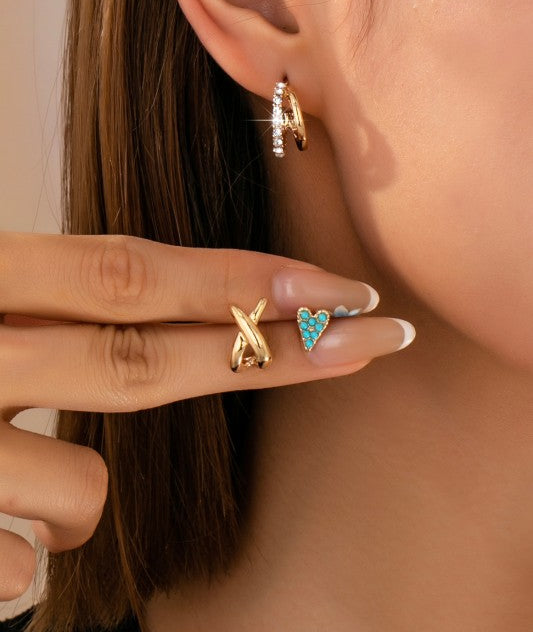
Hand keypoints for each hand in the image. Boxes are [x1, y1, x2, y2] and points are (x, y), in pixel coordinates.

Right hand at [0, 231, 413, 599]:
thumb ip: (52, 297)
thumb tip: (161, 308)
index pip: (130, 275)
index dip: (238, 279)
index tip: (338, 287)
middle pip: (143, 364)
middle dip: (272, 356)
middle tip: (375, 340)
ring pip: (84, 489)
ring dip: (80, 497)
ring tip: (28, 481)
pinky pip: (26, 564)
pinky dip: (27, 548)